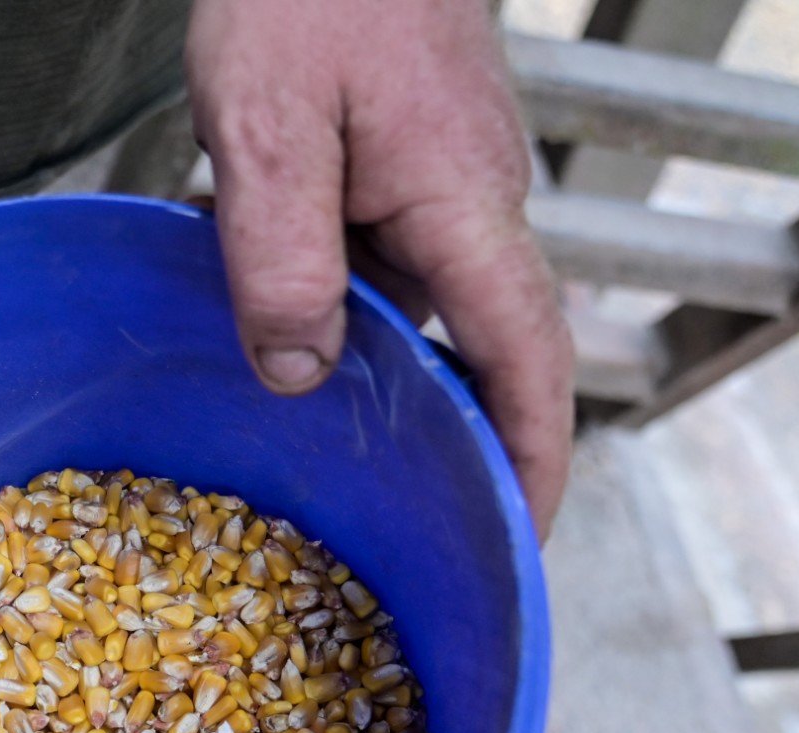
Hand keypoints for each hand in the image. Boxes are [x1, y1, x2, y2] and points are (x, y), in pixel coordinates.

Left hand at [186, 0, 573, 538]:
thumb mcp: (270, 126)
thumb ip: (283, 255)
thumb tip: (302, 374)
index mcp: (463, 208)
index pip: (525, 364)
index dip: (532, 460)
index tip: (519, 539)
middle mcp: (474, 205)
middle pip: (481, 350)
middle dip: (451, 439)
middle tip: (399, 520)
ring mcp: (445, 181)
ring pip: (418, 305)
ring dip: (368, 361)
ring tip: (306, 422)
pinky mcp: (408, 159)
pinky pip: (383, 255)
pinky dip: (334, 294)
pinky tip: (266, 295)